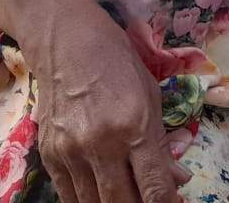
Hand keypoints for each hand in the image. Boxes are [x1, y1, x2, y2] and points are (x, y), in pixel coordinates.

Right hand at [36, 17, 189, 202]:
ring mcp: (71, 153)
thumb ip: (162, 144)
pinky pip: (68, 196)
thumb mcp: (150, 96)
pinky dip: (87, 201)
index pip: (154, 189)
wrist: (67, 43)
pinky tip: (99, 194)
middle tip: (146, 198)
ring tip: (124, 195)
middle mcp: (101, 145)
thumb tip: (178, 180)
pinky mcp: (50, 156)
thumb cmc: (117, 62)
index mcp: (134, 128)